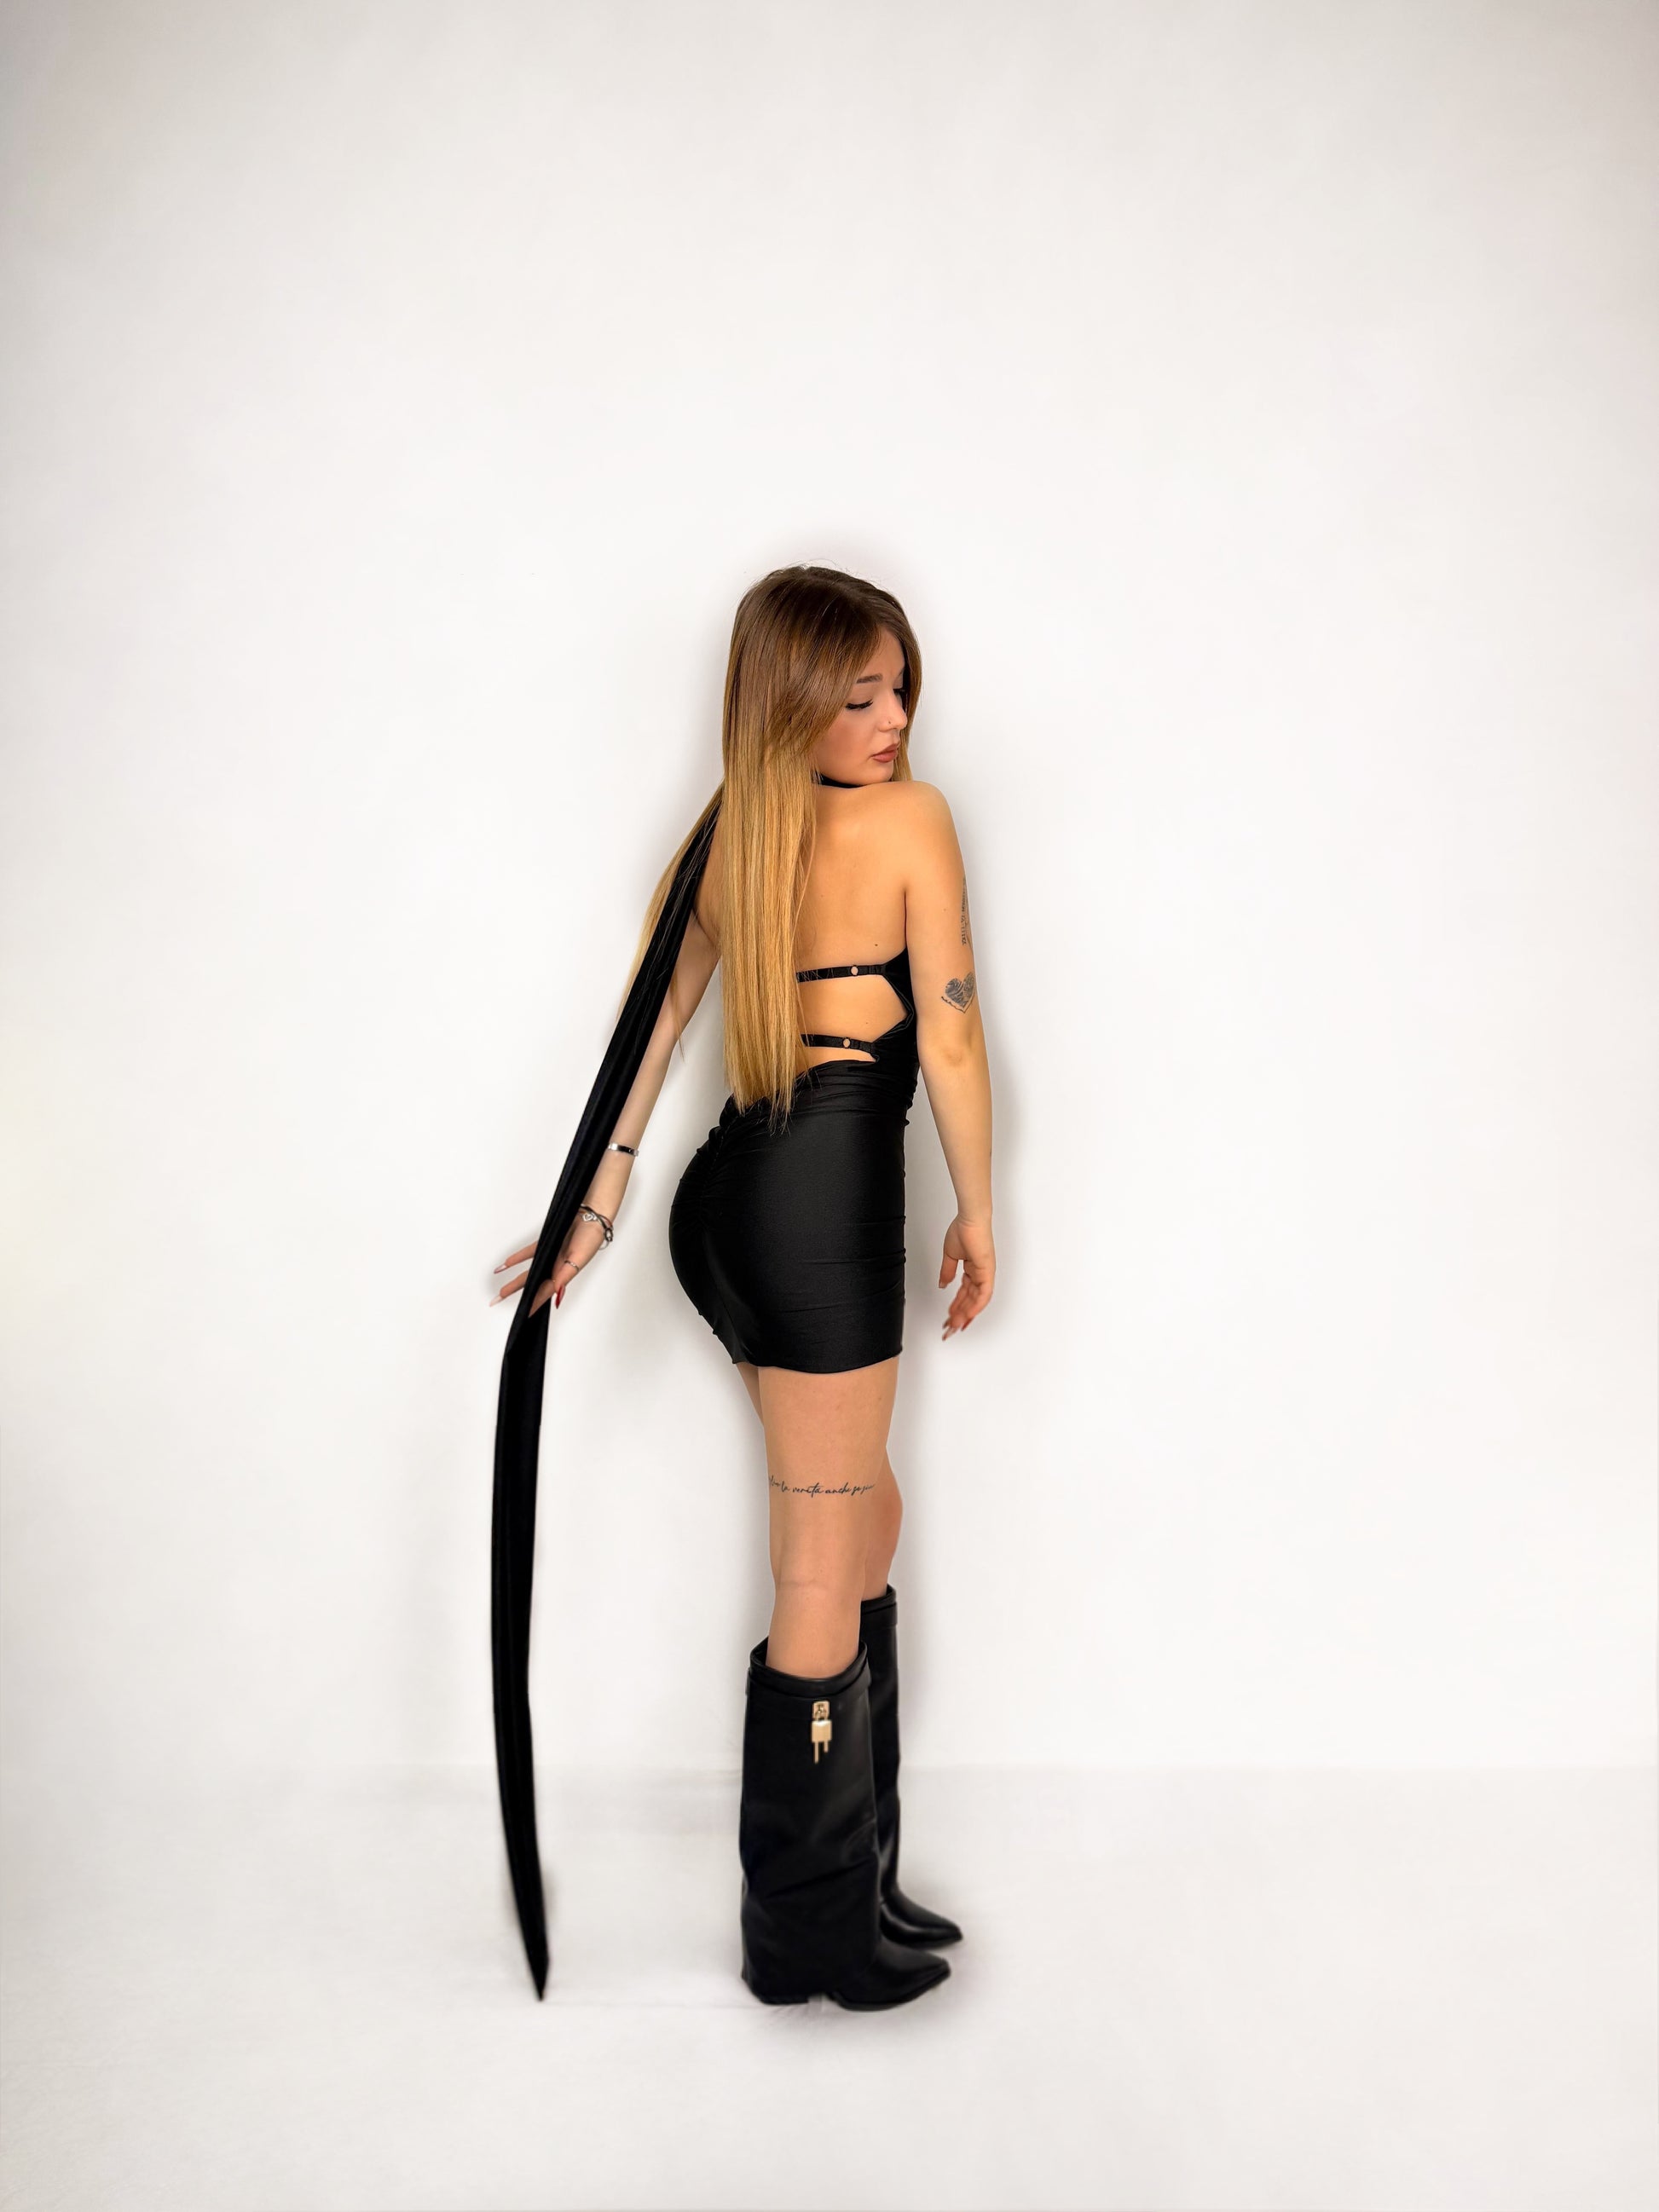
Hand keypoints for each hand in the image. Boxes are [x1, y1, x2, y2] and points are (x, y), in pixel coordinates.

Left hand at [490, 1212, 609, 1315]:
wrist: (591, 1217)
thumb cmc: (591, 1238)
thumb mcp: (580, 1259)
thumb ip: (566, 1276)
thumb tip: (557, 1294)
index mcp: (563, 1274)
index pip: (544, 1292)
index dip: (534, 1303)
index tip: (524, 1313)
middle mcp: (555, 1267)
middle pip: (533, 1284)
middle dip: (517, 1292)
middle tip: (500, 1299)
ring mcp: (549, 1256)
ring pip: (529, 1271)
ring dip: (515, 1279)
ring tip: (502, 1288)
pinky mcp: (546, 1243)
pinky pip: (529, 1253)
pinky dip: (518, 1258)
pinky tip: (507, 1263)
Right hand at [938, 1215, 993, 1339]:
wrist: (970, 1219)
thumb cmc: (963, 1230)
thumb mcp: (950, 1256)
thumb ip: (947, 1272)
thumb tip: (942, 1284)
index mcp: (973, 1270)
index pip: (965, 1294)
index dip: (957, 1307)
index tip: (950, 1318)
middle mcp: (980, 1274)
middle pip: (970, 1300)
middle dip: (959, 1315)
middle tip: (950, 1328)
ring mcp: (985, 1274)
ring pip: (976, 1301)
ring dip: (965, 1314)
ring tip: (955, 1326)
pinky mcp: (987, 1272)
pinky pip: (983, 1294)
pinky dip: (975, 1306)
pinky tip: (966, 1316)